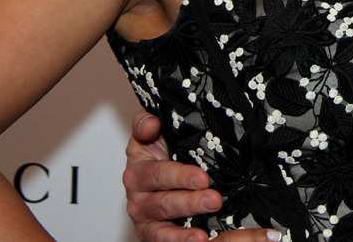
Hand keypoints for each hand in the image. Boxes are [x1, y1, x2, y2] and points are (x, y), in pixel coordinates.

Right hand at [125, 110, 288, 241]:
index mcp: (138, 168)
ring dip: (188, 223)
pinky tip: (199, 239)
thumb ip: (148, 122)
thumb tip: (150, 122)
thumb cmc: (163, 151)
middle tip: (214, 198)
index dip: (177, 175)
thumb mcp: (155, 132)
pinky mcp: (153, 234)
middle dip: (190, 201)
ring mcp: (145, 218)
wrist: (162, 175)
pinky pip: (163, 241)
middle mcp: (138, 195)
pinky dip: (180, 241)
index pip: (156, 172)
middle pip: (162, 201)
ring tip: (210, 218)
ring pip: (164, 224)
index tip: (202, 178)